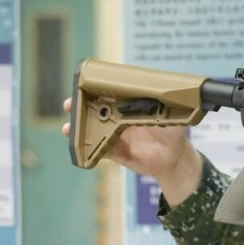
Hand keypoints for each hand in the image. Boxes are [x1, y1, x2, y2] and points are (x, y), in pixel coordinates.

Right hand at [62, 97, 202, 206]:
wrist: (175, 158)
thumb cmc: (173, 131)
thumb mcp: (172, 114)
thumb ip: (164, 105)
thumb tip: (161, 93)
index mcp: (131, 106)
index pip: (109, 94)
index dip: (95, 89)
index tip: (82, 85)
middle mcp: (120, 119)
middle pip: (95, 110)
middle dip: (79, 106)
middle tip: (69, 104)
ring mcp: (116, 136)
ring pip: (93, 130)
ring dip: (79, 129)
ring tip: (69, 129)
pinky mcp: (115, 153)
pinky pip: (100, 150)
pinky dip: (90, 149)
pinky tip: (81, 149)